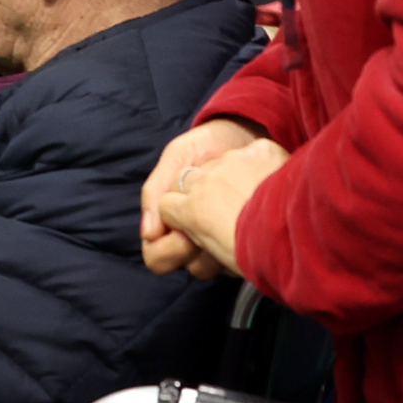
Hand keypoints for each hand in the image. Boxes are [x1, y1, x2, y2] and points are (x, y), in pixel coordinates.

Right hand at [139, 120, 279, 275]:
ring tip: (238, 219)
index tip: (183, 232)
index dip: (168, 250)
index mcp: (174, 222)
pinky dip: (249, 241)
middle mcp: (199, 236)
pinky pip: (249, 256)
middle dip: (198, 251)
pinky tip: (254, 217)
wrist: (250, 134)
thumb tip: (149, 234)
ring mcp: (227, 239)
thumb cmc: (208, 146)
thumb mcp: (179, 156)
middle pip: (190, 267)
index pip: (158, 258)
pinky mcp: (253, 237)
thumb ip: (156, 188)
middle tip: (213, 225)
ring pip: (220, 267)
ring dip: (226, 247)